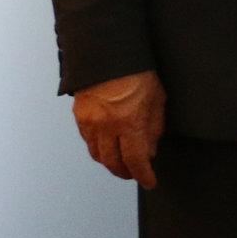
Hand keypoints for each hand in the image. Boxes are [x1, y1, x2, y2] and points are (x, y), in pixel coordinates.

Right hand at [73, 70, 164, 188]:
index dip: (143, 175)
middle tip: (134, 174)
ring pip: (97, 155)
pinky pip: (87, 141)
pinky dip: (98, 149)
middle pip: (113, 163)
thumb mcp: (157, 100)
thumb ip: (154, 128)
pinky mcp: (79, 117)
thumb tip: (150, 151)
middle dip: (125, 172)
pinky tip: (107, 147)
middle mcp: (106, 127)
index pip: (136, 161)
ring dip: (110, 163)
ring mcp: (90, 123)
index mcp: (129, 123)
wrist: (108, 56)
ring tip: (121, 164)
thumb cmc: (137, 74)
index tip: (149, 181)